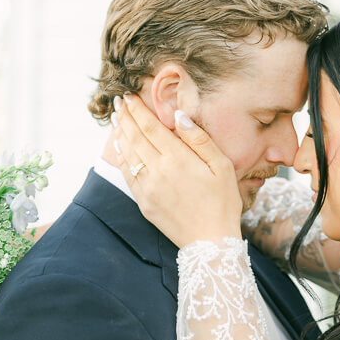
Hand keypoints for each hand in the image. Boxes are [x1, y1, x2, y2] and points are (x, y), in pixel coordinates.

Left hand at [112, 95, 242, 246]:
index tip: (130, 97)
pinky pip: (128, 175)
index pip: (150, 126)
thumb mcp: (222, 166)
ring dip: (120, 134)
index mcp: (177, 158)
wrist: (211, 242)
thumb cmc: (222, 203)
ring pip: (128, 154)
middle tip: (119, 102)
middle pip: (135, 137)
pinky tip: (121, 148)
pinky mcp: (144, 203)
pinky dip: (122, 158)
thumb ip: (199, 139)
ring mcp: (147, 188)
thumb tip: (178, 115)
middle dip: (125, 117)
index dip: (138, 110)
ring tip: (116, 120)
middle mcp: (158, 170)